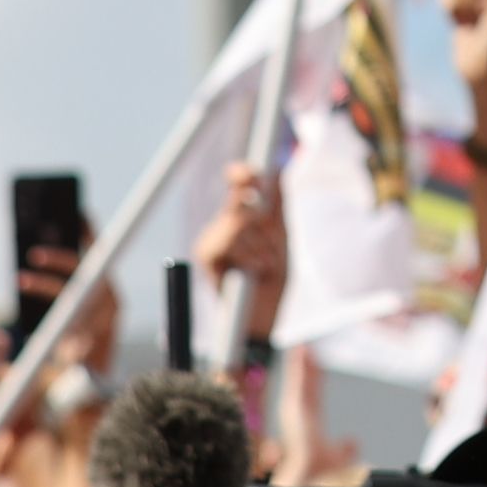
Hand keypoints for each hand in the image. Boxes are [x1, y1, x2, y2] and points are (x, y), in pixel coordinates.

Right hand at [191, 160, 288, 299]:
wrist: (261, 317)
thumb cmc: (272, 282)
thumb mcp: (280, 239)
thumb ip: (278, 206)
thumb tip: (278, 170)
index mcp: (240, 219)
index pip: (237, 185)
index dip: (242, 173)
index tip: (252, 172)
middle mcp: (222, 226)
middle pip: (240, 201)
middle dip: (264, 223)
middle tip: (274, 249)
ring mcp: (211, 240)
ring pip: (238, 222)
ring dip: (261, 246)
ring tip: (265, 267)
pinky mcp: (205, 256)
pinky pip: (230, 242)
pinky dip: (249, 257)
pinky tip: (254, 273)